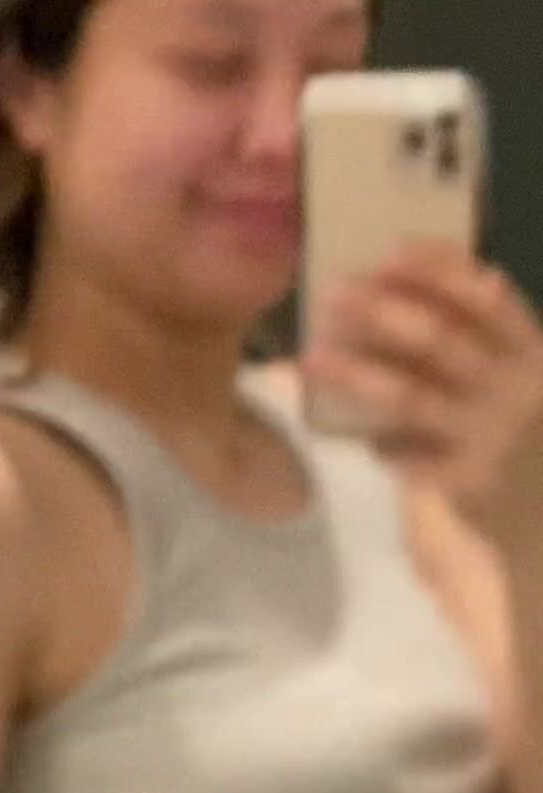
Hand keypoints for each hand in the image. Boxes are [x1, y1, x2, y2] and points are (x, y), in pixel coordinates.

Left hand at [300, 238, 542, 545]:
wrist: (541, 502)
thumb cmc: (513, 424)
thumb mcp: (513, 371)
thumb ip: (476, 332)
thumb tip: (399, 277)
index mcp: (529, 350)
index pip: (486, 299)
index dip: (439, 271)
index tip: (389, 251)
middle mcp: (513, 388)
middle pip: (439, 340)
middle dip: (381, 313)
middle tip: (332, 295)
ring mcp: (488, 436)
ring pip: (410, 397)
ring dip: (356, 374)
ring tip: (311, 358)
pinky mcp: (464, 480)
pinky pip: (403, 454)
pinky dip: (376, 441)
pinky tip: (359, 436)